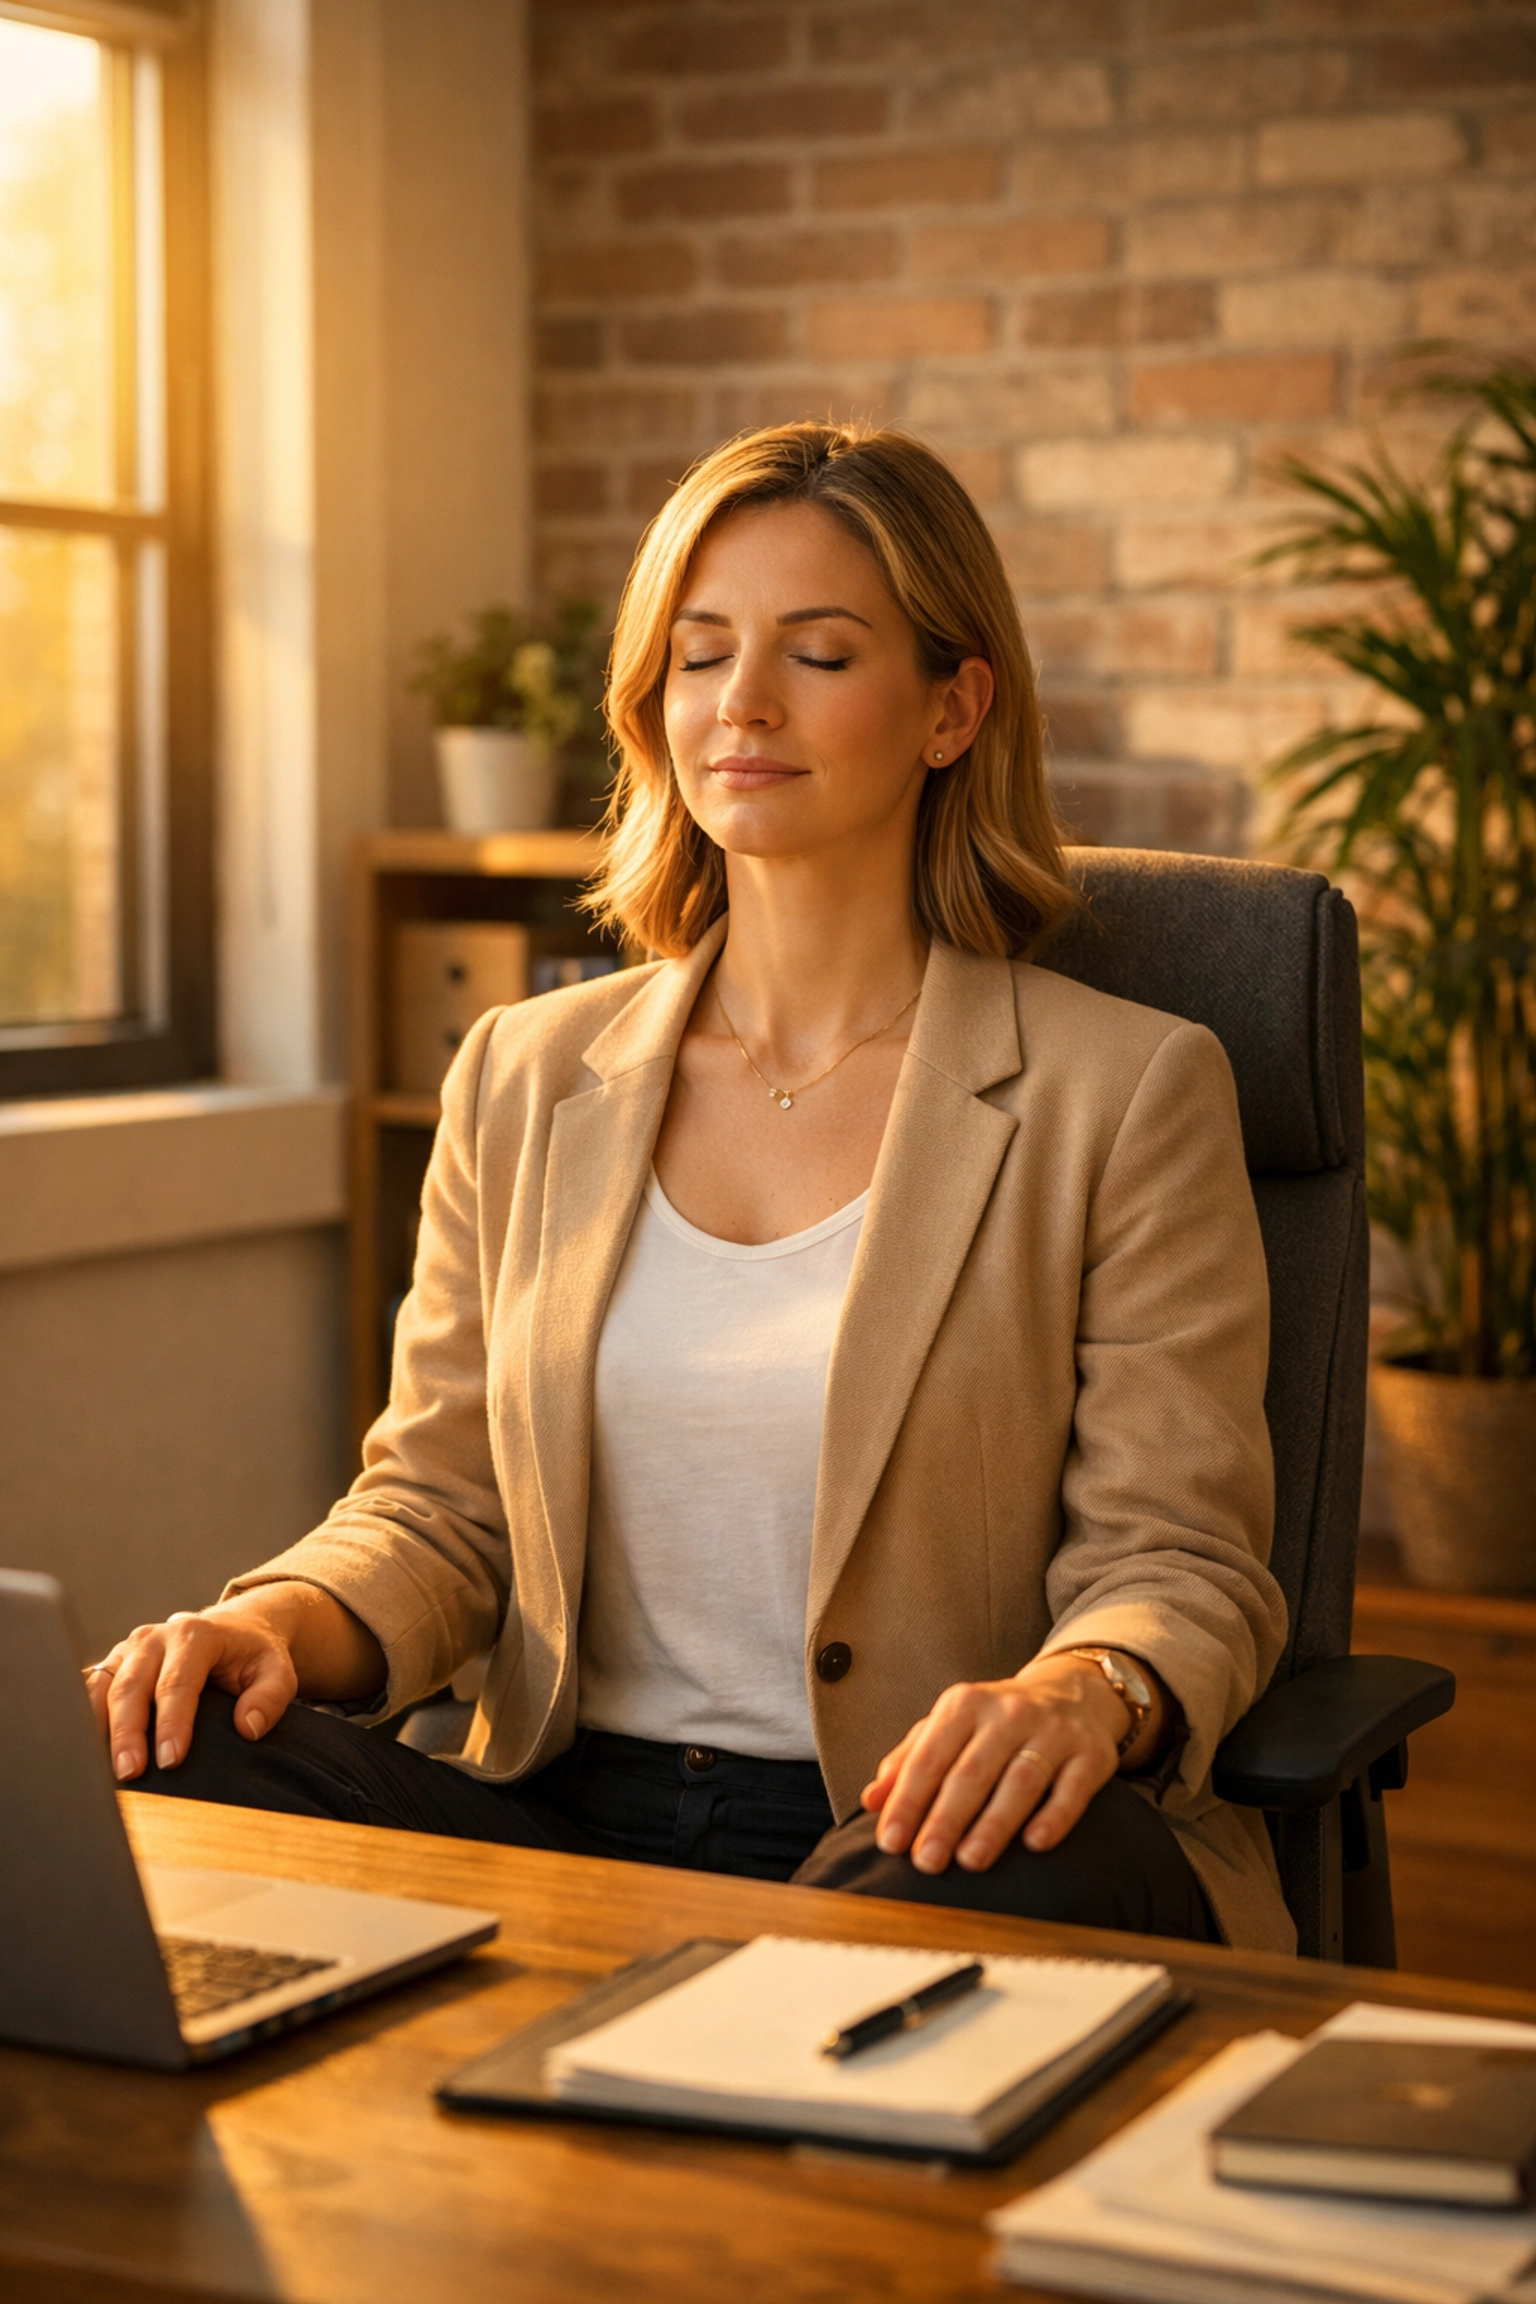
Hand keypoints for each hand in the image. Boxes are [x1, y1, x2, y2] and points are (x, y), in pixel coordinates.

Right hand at [83, 1584, 384, 1782]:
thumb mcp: (277, 1671)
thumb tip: (249, 1728)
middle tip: (130, 1773)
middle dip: (129, 1733)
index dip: (172, 1723)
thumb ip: (270, 1697)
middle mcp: (154, 1638)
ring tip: (101, 1771)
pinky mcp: (112, 1664)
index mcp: (195, 1635)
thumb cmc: (253, 1657)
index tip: (171, 1760)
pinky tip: (83, 1751)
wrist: (233, 1631)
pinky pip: (88, 1690)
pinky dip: (83, 1719)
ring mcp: (128, 1650)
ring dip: (97, 1730)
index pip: (178, 1682)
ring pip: (102, 1689)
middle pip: (132, 1687)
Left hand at [859, 1651, 1162, 1875]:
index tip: (891, 1842)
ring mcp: (1053, 1732)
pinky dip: (1055, 1816)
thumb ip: (908, 1761)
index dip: (908, 1800)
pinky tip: (1035, 1844)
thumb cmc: (995, 1722)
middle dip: (946, 1819)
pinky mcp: (1090, 1754)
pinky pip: (1073, 1788)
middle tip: (927, 1862)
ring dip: (994, 1823)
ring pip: (1021, 1780)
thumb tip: (870, 1801)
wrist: (1071, 1693)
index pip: (929, 1756)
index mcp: (964, 1705)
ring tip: (970, 1860)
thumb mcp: (949, 1727)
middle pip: (972, 1771)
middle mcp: (1008, 1713)